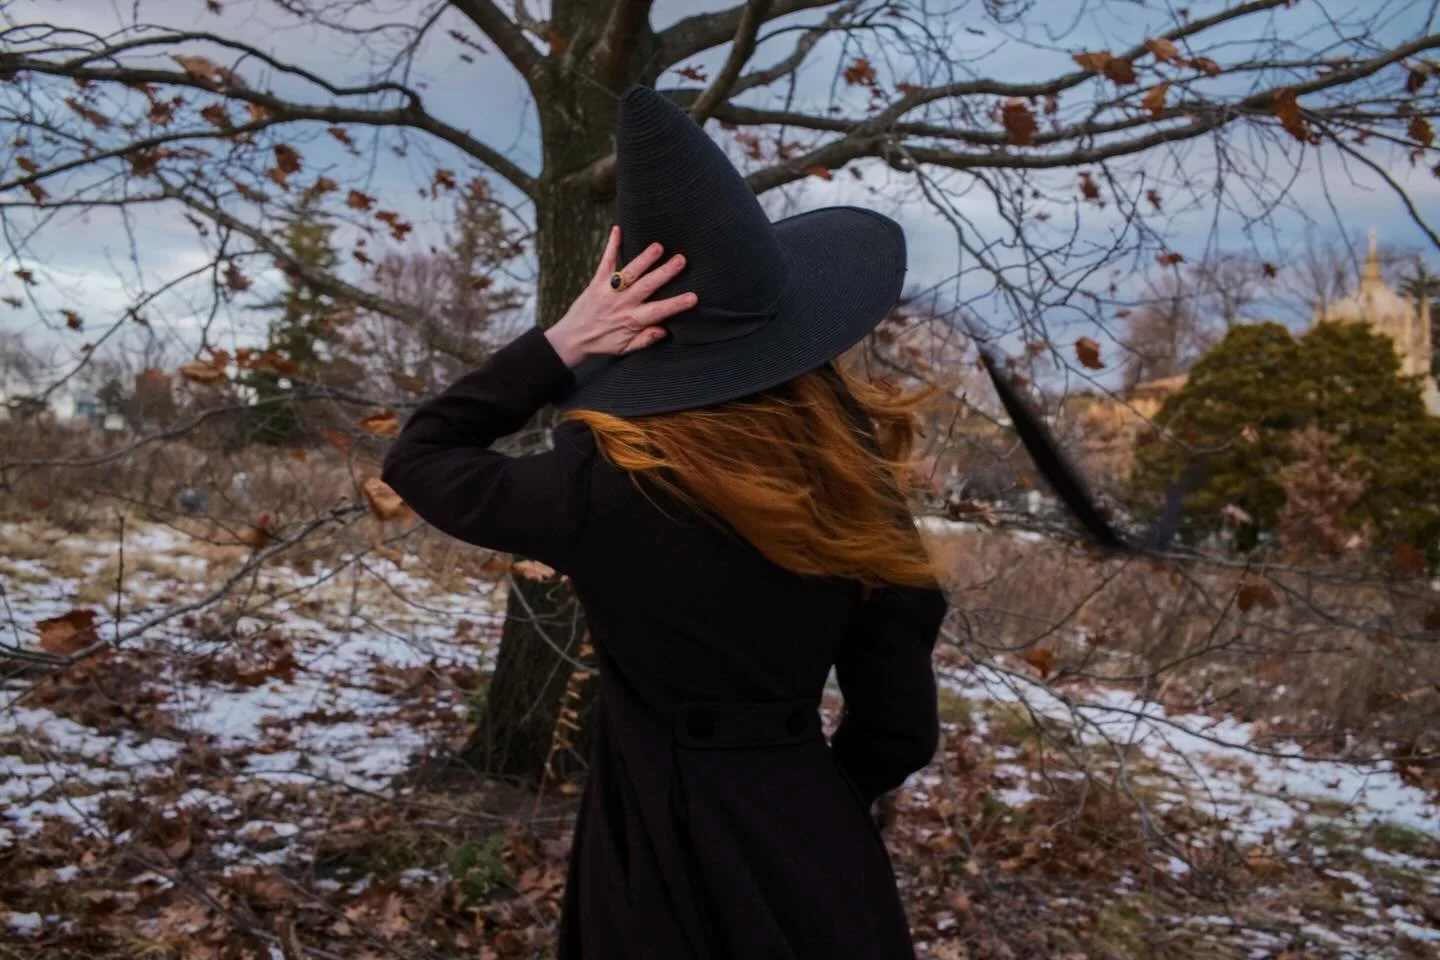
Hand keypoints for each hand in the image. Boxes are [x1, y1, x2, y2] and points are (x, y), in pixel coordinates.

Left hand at [544, 226, 696, 367]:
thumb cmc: (602, 343)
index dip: (676, 304)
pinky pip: (605, 262)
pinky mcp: (597, 282)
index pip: (659, 311)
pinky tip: (617, 230)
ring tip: (659, 246)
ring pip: (629, 272)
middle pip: (647, 286)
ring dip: (644, 259)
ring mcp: (609, 290)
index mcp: (632, 320)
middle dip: (665, 273)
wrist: (572, 339)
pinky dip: (611, 246)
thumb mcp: (625, 349)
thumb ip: (646, 339)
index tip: (693, 297)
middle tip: (681, 260)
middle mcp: (622, 303)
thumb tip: (665, 330)